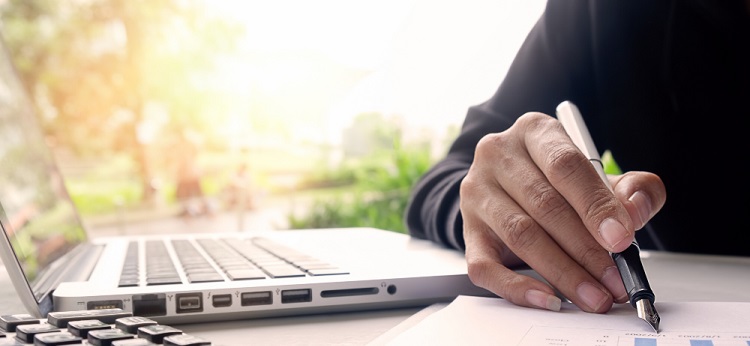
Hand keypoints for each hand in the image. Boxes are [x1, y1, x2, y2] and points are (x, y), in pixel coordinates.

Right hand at [459, 112, 665, 312]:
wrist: (510, 187)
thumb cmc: (560, 182)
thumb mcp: (602, 175)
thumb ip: (632, 188)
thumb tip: (634, 211)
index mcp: (534, 132)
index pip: (564, 165)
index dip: (595, 204)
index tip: (621, 238)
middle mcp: (498, 156)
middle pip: (544, 204)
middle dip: (586, 249)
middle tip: (615, 280)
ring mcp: (477, 193)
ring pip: (520, 235)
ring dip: (562, 272)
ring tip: (593, 296)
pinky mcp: (467, 231)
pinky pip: (485, 265)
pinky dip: (517, 287)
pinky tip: (547, 298)